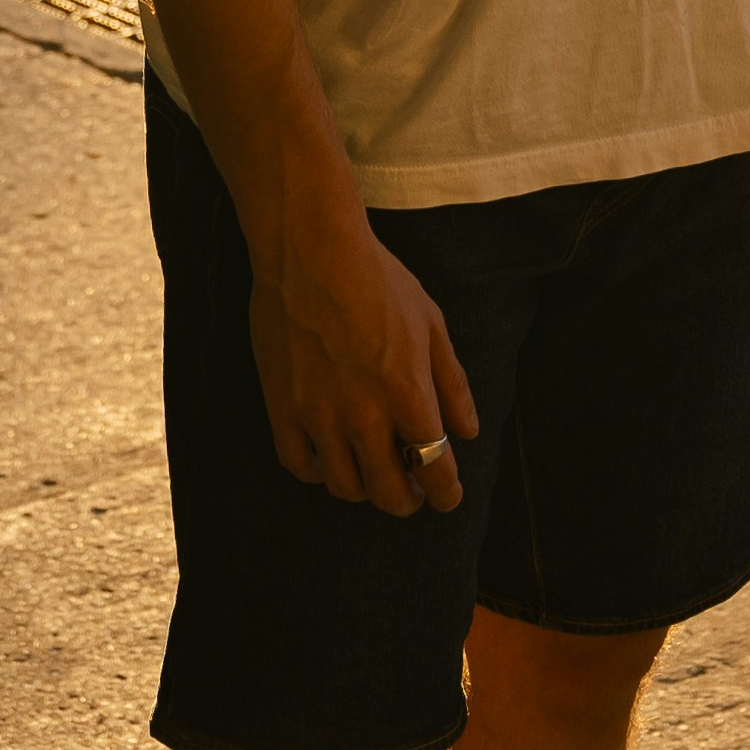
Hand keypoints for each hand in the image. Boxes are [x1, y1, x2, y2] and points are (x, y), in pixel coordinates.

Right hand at [250, 230, 479, 515]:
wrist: (309, 250)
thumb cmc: (378, 280)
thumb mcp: (431, 323)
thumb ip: (452, 383)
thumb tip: (467, 432)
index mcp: (406, 391)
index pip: (434, 468)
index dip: (446, 493)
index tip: (448, 497)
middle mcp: (362, 413)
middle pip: (389, 492)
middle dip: (408, 499)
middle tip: (412, 491)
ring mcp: (318, 414)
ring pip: (345, 487)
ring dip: (366, 489)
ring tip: (373, 473)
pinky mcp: (282, 407)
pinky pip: (300, 465)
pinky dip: (319, 473)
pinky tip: (331, 460)